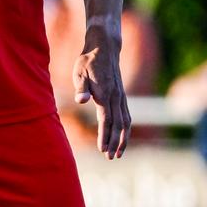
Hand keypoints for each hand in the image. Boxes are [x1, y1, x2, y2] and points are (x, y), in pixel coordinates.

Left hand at [73, 25, 130, 158]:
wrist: (104, 49)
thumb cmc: (87, 62)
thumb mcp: (79, 73)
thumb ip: (81, 88)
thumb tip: (80, 100)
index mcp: (105, 95)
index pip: (106, 120)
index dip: (104, 136)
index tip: (102, 150)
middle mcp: (117, 97)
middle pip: (118, 125)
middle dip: (115, 143)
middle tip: (110, 157)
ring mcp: (121, 97)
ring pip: (126, 122)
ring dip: (123, 139)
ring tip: (118, 153)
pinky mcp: (122, 95)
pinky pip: (127, 116)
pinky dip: (125, 129)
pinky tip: (122, 137)